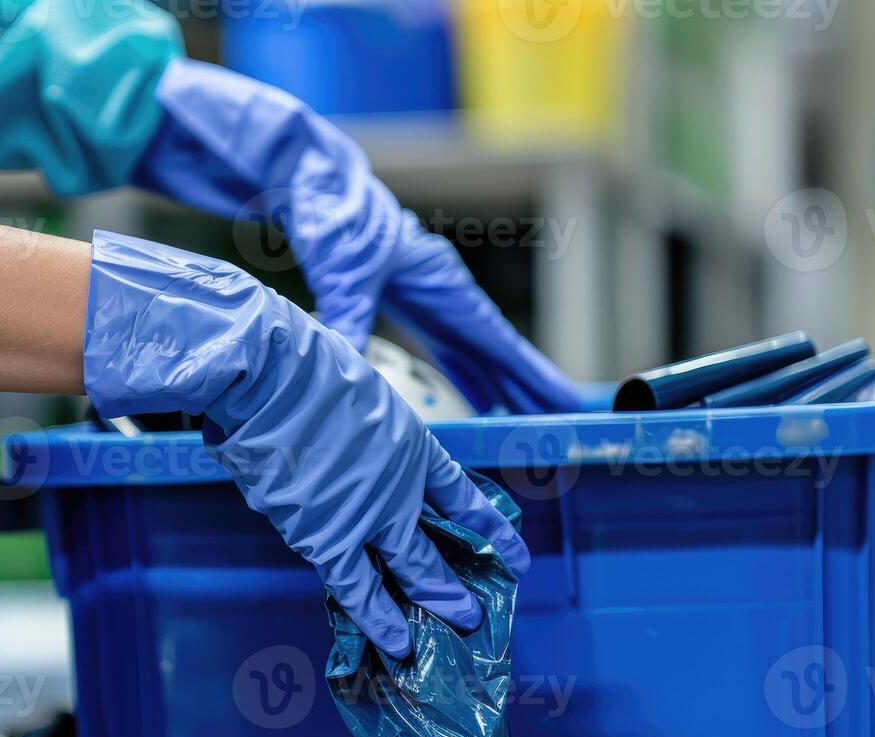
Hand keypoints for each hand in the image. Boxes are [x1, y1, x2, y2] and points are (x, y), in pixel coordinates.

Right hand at [83, 231, 530, 655]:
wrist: (270, 375)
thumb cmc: (300, 365)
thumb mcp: (355, 385)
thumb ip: (357, 423)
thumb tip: (334, 434)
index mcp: (412, 443)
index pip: (459, 492)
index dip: (486, 521)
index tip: (511, 546)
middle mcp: (399, 486)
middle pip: (439, 539)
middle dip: (461, 576)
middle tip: (480, 607)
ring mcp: (368, 514)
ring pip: (410, 569)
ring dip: (436, 600)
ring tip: (459, 625)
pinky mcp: (327, 536)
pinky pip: (357, 587)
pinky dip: (377, 618)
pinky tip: (396, 643)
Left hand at [132, 59, 583, 415]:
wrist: (311, 179)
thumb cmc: (333, 215)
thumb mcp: (342, 271)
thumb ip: (348, 319)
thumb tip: (349, 368)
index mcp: (440, 281)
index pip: (495, 338)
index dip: (530, 374)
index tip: (563, 400)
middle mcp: (442, 289)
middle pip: (494, 348)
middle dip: (527, 386)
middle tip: (560, 420)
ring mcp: (427, 295)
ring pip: (473, 349)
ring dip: (499, 384)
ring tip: (525, 419)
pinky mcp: (404, 300)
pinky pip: (446, 345)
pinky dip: (465, 372)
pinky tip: (476, 397)